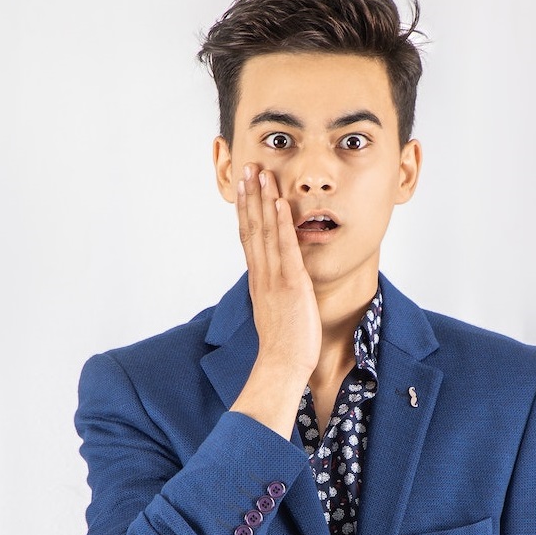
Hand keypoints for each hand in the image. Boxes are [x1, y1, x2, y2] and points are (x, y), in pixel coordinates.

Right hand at [229, 164, 320, 436]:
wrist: (281, 366)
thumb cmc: (284, 345)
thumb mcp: (277, 311)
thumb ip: (277, 292)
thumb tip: (281, 283)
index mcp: (259, 280)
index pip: (249, 237)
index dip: (246, 210)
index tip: (244, 188)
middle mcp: (262, 274)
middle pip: (252, 227)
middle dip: (250, 196)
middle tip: (248, 168)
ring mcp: (275, 278)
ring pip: (265, 231)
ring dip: (263, 200)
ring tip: (261, 173)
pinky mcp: (291, 284)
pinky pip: (285, 248)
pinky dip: (281, 224)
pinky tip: (280, 203)